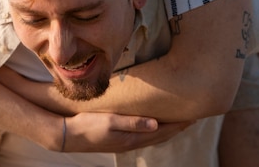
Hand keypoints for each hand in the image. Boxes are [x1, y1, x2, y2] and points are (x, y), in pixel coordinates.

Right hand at [61, 112, 191, 152]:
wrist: (67, 135)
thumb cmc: (87, 125)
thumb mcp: (110, 121)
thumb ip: (132, 122)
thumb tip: (156, 124)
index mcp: (132, 138)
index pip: (161, 131)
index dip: (177, 124)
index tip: (192, 116)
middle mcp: (130, 142)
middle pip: (159, 135)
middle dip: (176, 128)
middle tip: (191, 119)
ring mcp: (123, 142)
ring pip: (151, 136)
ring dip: (166, 130)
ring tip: (176, 122)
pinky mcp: (117, 139)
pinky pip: (141, 136)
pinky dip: (152, 131)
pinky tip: (151, 126)